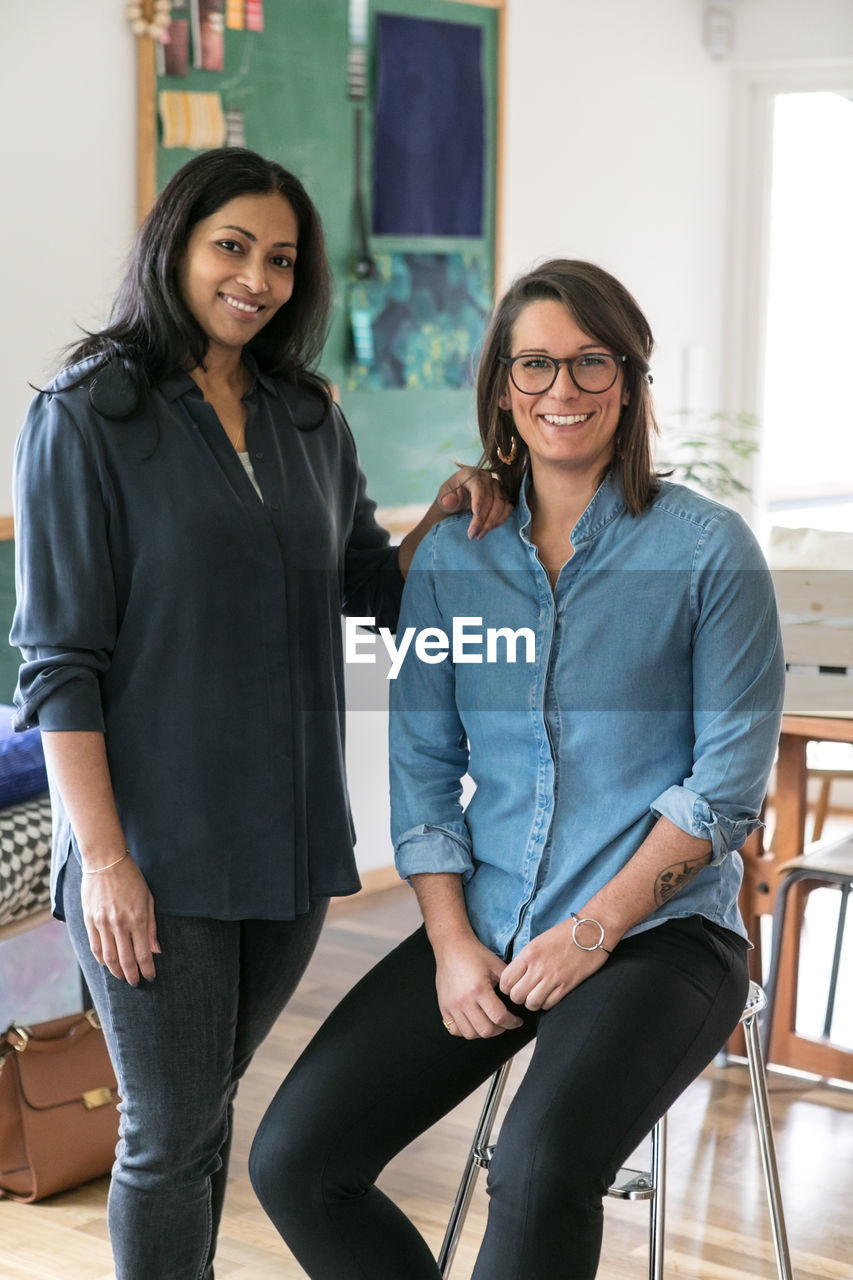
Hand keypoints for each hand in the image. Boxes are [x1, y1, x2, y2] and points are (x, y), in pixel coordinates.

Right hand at [81, 856, 159, 985]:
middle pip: (126, 960)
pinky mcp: (89, 920)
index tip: (150, 978)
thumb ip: (151, 927)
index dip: (147, 970)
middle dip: (132, 976)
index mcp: (138, 919)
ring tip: (123, 977)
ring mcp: (102, 923)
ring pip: (109, 958)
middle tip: (136, 983)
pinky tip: (107, 964)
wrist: (105, 861)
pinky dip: (102, 959)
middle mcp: (120, 924)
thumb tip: (156, 950)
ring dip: (116, 972)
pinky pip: (95, 947)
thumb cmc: (131, 878)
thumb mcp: (149, 899)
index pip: (143, 954)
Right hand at [435, 935, 524, 1038]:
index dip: (512, 1023)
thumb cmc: (474, 953)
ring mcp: (451, 1006)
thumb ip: (509, 984)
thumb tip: (519, 1000)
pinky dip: (466, 1030)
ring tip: (490, 1023)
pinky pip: (454, 1029)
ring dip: (483, 1031)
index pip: (499, 1017)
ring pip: (470, 1033)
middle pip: (485, 1030)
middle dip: (500, 1029)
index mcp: (479, 989)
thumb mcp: (497, 965)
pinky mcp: (443, 1007)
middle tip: (505, 1022)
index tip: (517, 1021)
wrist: (451, 946)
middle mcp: (463, 1001)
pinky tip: (473, 1022)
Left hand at [436, 465, 512, 539]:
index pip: (478, 485)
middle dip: (482, 518)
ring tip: (479, 535)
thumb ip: (445, 499)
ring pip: (501, 504)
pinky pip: (507, 508)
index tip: (476, 513)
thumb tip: (449, 501)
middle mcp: (486, 477)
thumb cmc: (450, 498)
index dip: (478, 499)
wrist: (457, 503)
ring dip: (491, 522)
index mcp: (469, 474)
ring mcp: (497, 486)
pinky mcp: (504, 496)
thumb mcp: (443, 498)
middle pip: (490, 497)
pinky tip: (489, 530)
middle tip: (472, 534)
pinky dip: (500, 520)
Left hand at [499, 921, 608, 1011]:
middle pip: (516, 995)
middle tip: (525, 993)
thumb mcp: (538, 942)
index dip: (507, 987)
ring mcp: (553, 977)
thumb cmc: (565, 934)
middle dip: (519, 997)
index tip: (514, 986)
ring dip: (532, 1002)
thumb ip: (526, 959)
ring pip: (531, 1003)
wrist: (592, 930)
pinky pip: (549, 1004)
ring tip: (537, 996)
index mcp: (528, 954)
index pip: (505, 980)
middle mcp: (538, 967)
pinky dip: (547, 1003)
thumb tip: (516, 976)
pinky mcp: (567, 985)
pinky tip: (550, 995)